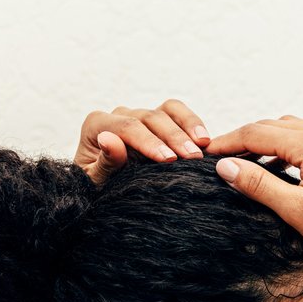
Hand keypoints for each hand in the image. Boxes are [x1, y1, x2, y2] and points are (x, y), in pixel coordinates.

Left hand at [74, 100, 212, 184]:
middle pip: (149, 118)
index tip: (169, 160)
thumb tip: (109, 139)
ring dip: (188, 128)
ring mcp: (140, 115)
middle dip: (173, 138)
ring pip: (166, 111)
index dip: (150, 142)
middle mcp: (119, 115)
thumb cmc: (100, 189)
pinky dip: (192, 123)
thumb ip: (104, 163)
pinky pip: (176, 112)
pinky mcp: (158, 119)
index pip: (127, 128)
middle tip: (192, 158)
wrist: (108, 190)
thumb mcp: (97, 183)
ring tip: (203, 148)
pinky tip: (205, 140)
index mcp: (98, 125)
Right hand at [204, 116, 302, 264]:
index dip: (226, 144)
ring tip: (240, 166)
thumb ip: (259, 185)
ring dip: (261, 143)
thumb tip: (225, 166)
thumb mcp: (298, 211)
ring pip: (286, 131)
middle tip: (216, 162)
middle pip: (269, 126)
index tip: (202, 157)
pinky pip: (302, 139)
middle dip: (241, 141)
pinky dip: (282, 148)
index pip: (255, 132)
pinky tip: (273, 169)